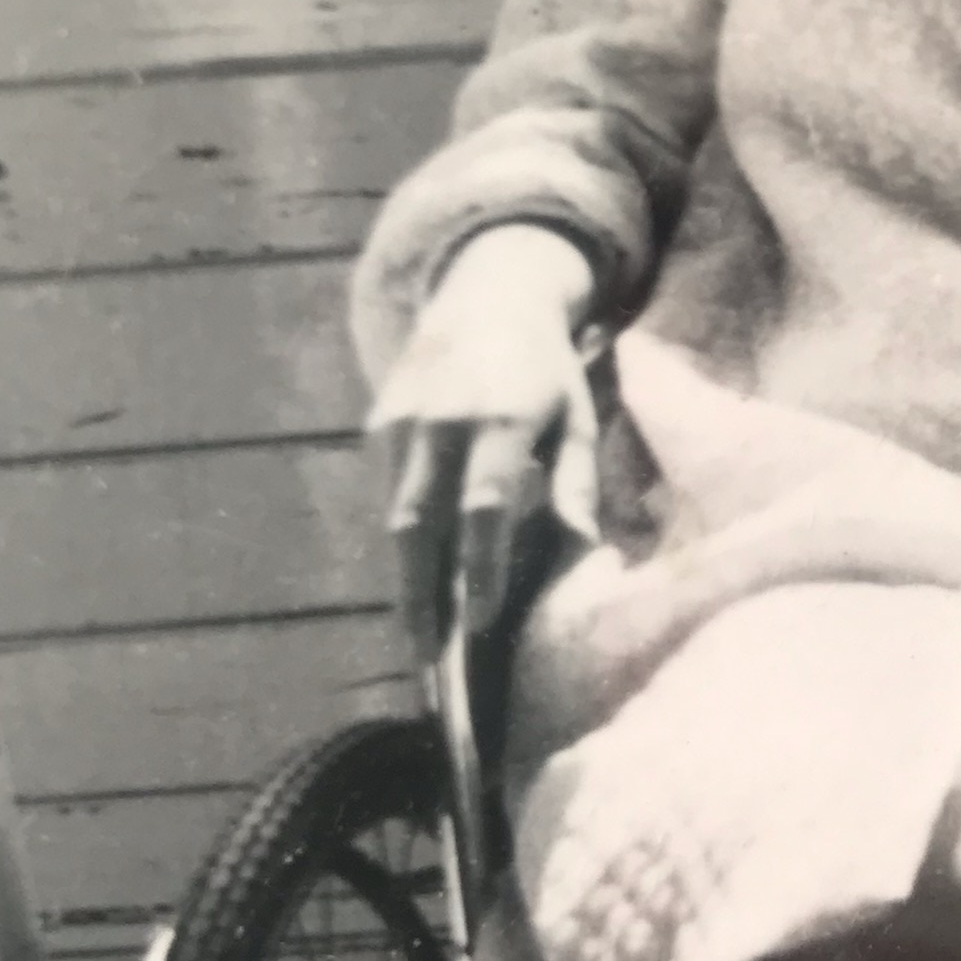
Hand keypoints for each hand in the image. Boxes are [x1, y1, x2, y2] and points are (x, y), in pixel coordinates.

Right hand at [370, 224, 597, 654]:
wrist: (485, 295)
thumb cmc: (545, 370)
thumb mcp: (575, 416)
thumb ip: (574, 484)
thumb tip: (582, 553)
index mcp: (502, 420)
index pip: (484, 507)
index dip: (479, 567)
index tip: (480, 625)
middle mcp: (443, 422)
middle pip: (421, 524)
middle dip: (421, 598)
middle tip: (427, 665)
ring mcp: (402, 422)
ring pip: (395, 518)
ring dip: (405, 583)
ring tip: (420, 648)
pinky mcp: (379, 423)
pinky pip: (388, 497)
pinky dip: (401, 545)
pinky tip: (414, 589)